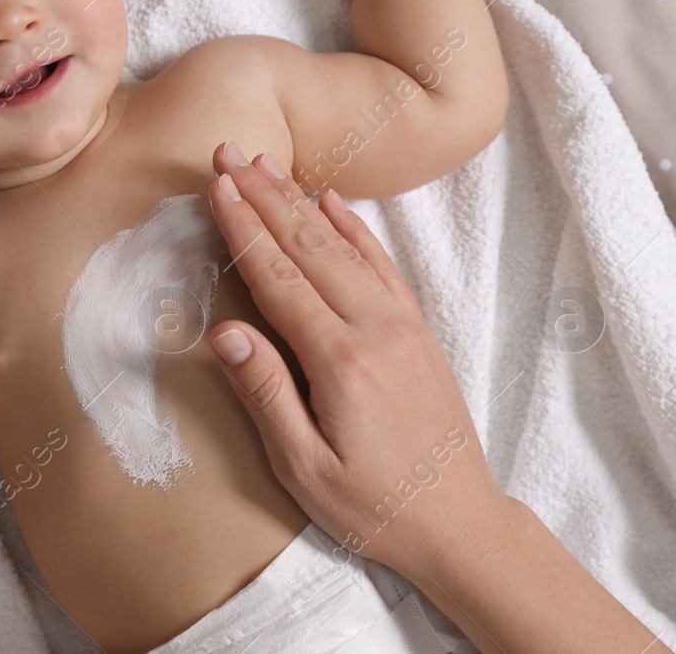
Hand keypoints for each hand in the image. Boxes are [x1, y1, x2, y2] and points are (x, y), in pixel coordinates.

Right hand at [203, 142, 510, 575]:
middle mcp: (375, 329)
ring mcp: (401, 325)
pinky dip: (352, 226)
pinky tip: (330, 202)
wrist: (460, 523)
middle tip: (227, 152)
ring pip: (342, 246)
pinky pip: (380, 263)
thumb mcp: (304, 468)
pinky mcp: (416, 330)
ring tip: (264, 164)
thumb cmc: (374, 506)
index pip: (278, 279)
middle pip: (307, 246)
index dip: (243, 229)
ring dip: (299, 201)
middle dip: (263, 195)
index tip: (215, 186)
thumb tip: (225, 333)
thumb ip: (266, 394)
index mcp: (341, 361)